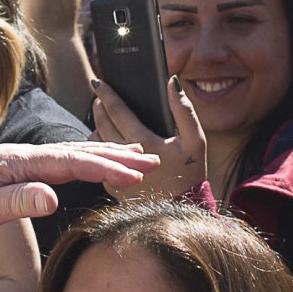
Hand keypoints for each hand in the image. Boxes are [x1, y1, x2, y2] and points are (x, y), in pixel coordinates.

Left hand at [0, 142, 154, 248]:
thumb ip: (14, 202)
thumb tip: (52, 195)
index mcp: (11, 163)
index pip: (68, 163)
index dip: (105, 168)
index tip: (135, 175)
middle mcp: (15, 156)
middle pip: (75, 151)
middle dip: (115, 155)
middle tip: (151, 159)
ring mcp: (12, 162)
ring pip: (67, 154)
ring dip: (102, 154)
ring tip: (134, 155)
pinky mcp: (8, 171)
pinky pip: (54, 163)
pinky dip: (80, 161)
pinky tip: (89, 163)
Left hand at [90, 75, 207, 201]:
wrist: (182, 209)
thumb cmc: (191, 173)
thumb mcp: (196, 140)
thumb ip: (184, 110)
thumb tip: (171, 83)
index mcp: (144, 142)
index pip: (117, 111)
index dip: (106, 93)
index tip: (98, 81)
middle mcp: (124, 158)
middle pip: (101, 124)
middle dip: (98, 106)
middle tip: (98, 95)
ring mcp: (116, 173)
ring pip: (96, 142)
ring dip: (97, 125)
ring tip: (101, 116)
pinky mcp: (112, 187)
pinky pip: (99, 160)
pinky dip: (99, 146)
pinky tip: (106, 140)